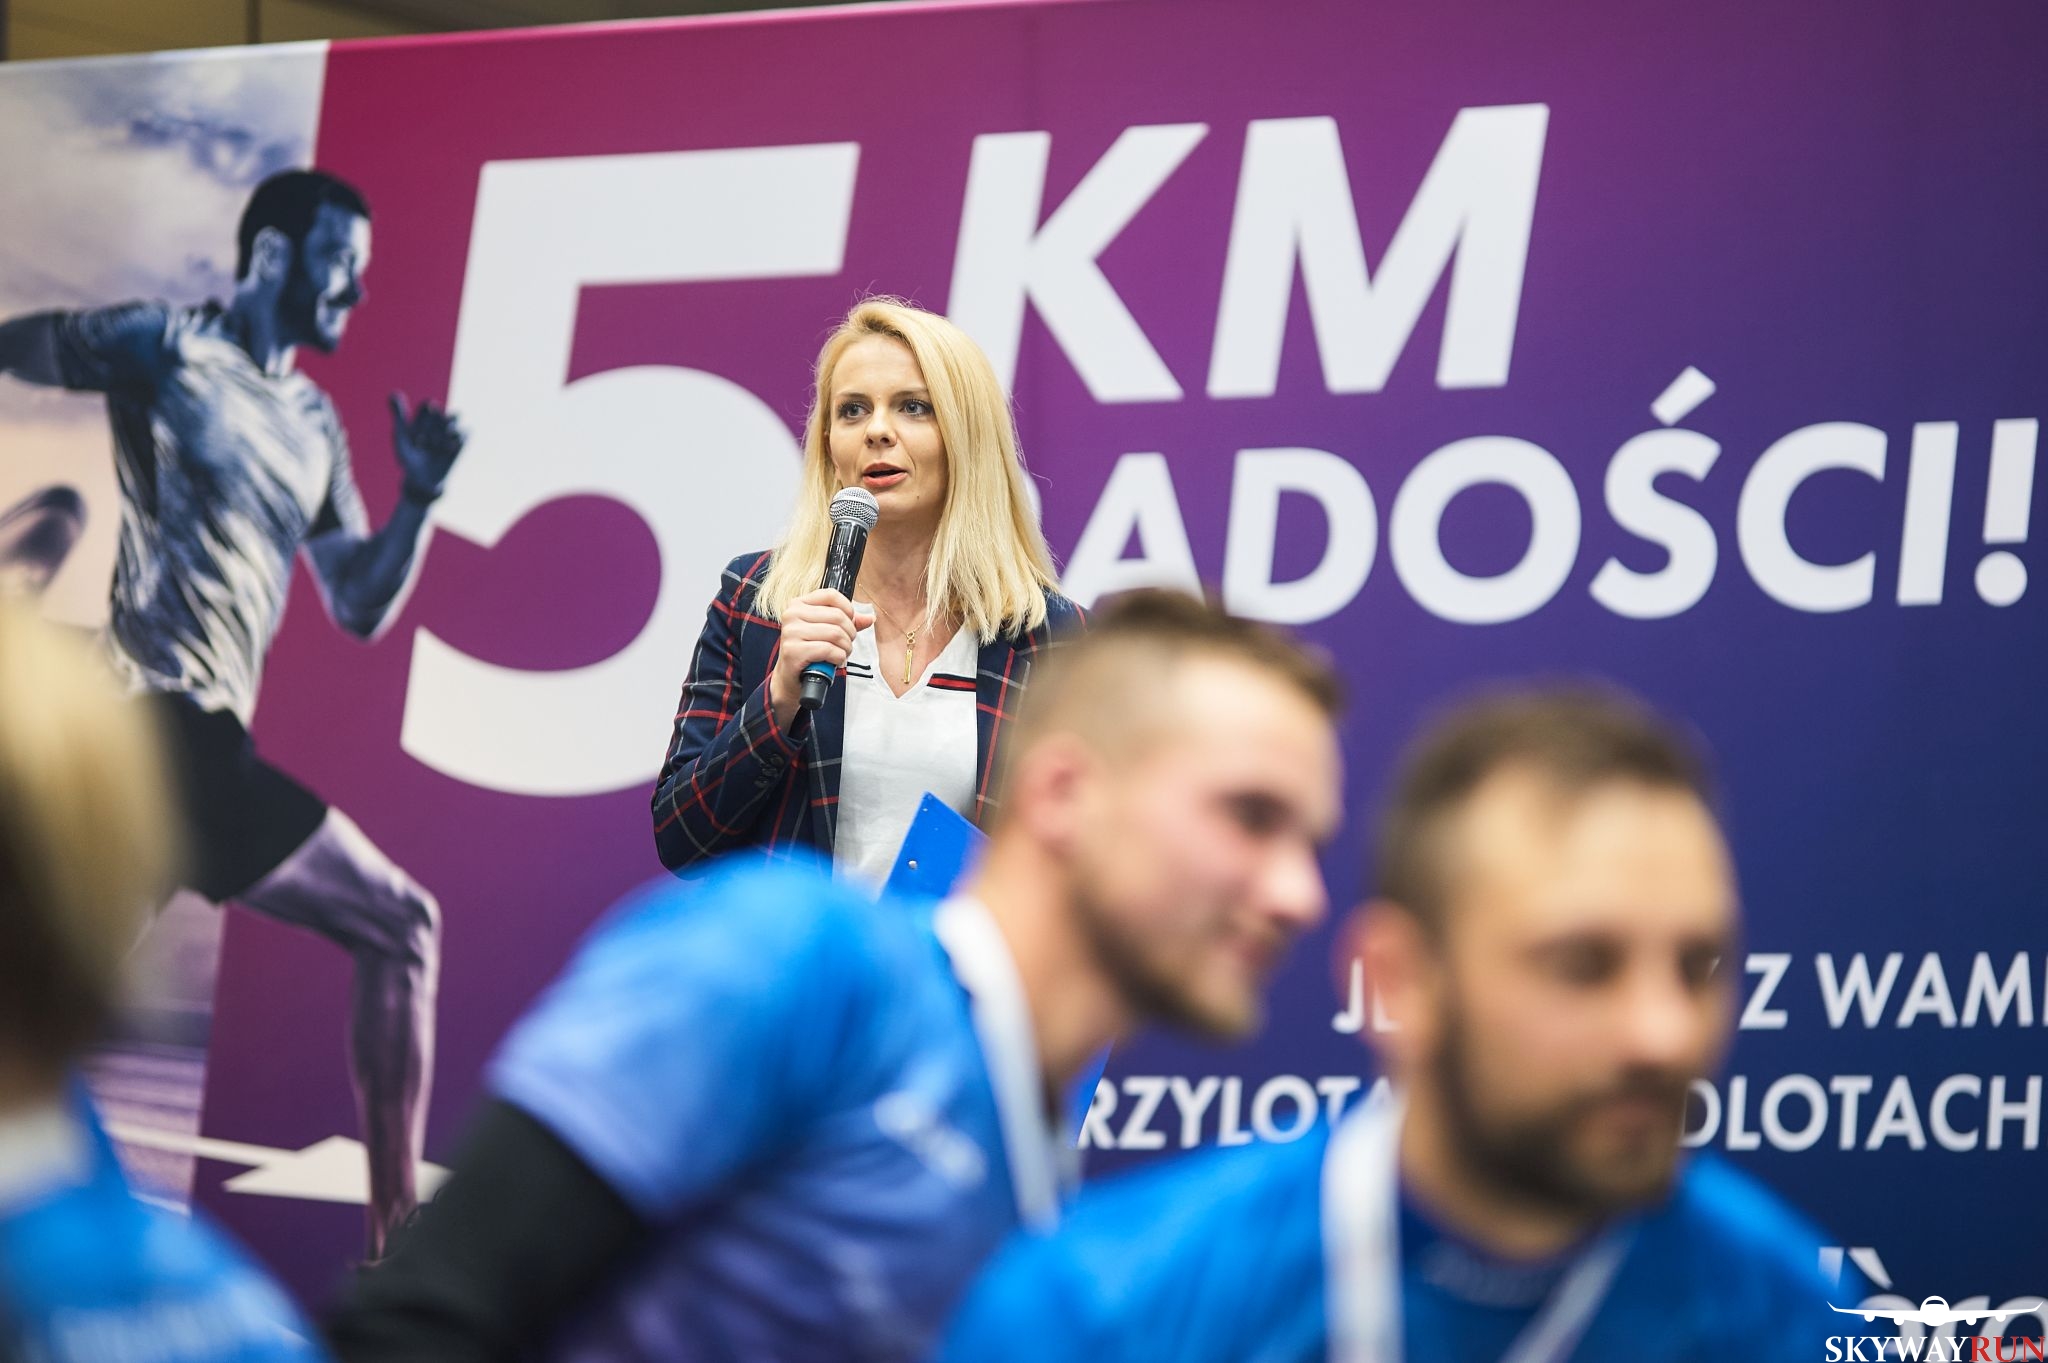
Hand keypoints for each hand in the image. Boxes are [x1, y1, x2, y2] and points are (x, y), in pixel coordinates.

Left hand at [390, 391, 465, 500]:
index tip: (420, 425)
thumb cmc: (408, 460)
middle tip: (431, 432)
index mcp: (420, 423)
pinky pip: (466, 434)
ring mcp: (447, 437)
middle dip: (439, 419)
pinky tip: (450, 446)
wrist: (420, 483)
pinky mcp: (458, 448)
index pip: (427, 407)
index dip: (426, 412)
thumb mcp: (402, 436)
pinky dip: (461, 436)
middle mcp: (434, 428)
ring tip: (444, 434)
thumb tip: (394, 392)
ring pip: (455, 420)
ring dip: (451, 424)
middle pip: (442, 413)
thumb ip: (399, 415)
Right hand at [769, 588, 874, 719]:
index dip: (848, 609)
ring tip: (842, 654)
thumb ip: (847, 622)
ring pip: (835, 633)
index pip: (831, 595)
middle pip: (837, 616)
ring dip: (846, 647)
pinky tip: (834, 661)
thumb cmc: (809, 651)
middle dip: (850, 633)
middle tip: (847, 644)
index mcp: (799, 604)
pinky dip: (838, 657)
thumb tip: (870, 618)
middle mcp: (792, 615)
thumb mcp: (826, 632)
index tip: (850, 623)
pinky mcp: (793, 651)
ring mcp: (791, 632)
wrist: (791, 677)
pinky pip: (828, 649)